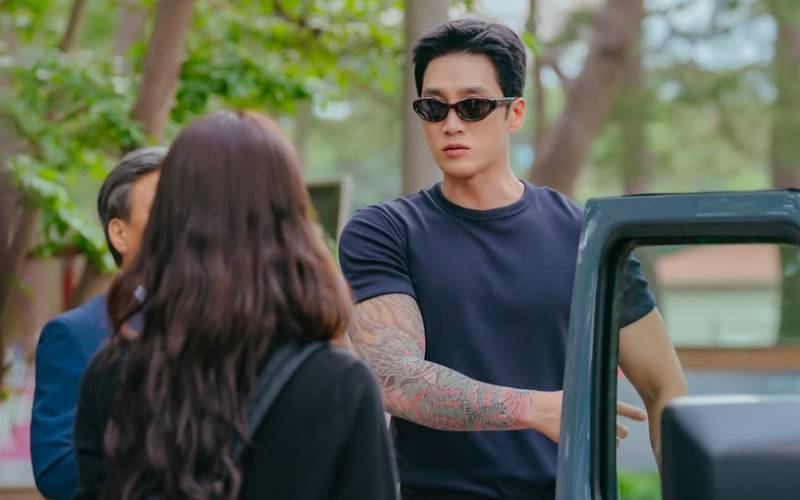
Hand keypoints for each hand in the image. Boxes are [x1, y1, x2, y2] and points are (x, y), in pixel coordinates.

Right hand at [528, 392, 645, 445]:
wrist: (539, 409)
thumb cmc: (557, 400)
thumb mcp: (577, 393)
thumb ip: (591, 398)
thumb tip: (604, 401)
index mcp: (593, 401)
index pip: (618, 407)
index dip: (632, 412)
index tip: (643, 416)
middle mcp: (593, 415)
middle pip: (618, 428)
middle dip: (621, 431)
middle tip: (621, 431)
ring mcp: (588, 429)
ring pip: (611, 439)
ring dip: (612, 440)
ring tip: (608, 437)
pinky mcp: (581, 439)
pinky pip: (598, 447)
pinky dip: (599, 445)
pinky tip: (596, 442)